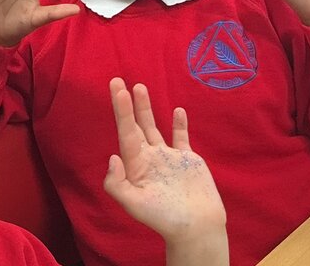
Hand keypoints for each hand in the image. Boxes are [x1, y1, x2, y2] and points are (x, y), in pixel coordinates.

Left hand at [104, 78, 226, 245]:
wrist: (198, 227)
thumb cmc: (165, 219)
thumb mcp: (135, 205)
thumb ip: (118, 184)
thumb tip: (112, 156)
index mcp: (136, 166)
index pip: (126, 132)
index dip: (121, 111)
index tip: (117, 89)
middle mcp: (149, 158)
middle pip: (135, 125)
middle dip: (128, 104)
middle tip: (118, 81)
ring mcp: (168, 157)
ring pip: (154, 127)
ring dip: (147, 108)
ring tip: (140, 86)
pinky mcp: (187, 159)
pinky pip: (180, 137)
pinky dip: (178, 124)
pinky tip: (177, 110)